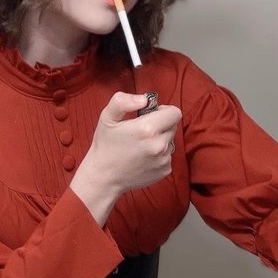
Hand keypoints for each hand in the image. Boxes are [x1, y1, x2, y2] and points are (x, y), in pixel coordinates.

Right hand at [70, 92, 181, 224]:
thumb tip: (144, 99)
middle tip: (141, 130)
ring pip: (170, 141)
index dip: (163, 110)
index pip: (174, 113)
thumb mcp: (107, 117)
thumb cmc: (105, 145)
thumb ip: (123, 101)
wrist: (103, 177)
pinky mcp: (165, 170)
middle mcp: (159, 145)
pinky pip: (168, 155)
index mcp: (148, 129)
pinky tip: (142, 157)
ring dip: (159, 139)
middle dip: (160, 124)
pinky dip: (158, 154)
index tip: (150, 114)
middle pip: (173, 126)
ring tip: (140, 145)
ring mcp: (163, 160)